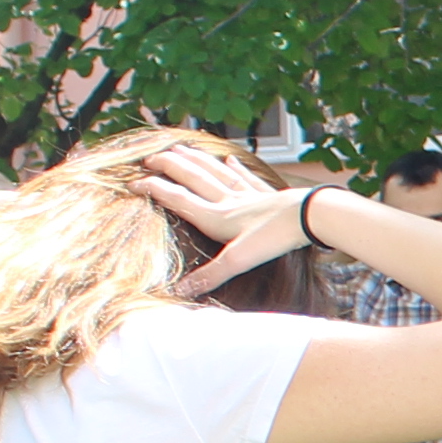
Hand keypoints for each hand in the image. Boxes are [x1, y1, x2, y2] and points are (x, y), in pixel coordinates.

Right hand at [135, 141, 317, 297]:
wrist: (309, 217)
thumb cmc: (275, 238)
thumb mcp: (238, 262)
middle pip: (193, 177)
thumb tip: (180, 294)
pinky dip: (236, 169)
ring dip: (195, 160)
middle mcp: (229, 201)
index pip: (177, 198)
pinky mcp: (267, 195)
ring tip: (180, 148)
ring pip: (215, 173)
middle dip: (169, 166)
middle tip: (150, 157)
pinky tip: (230, 161)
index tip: (132, 183)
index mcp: (217, 216)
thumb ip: (209, 276)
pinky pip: (246, 179)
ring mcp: (248, 195)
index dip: (153, 189)